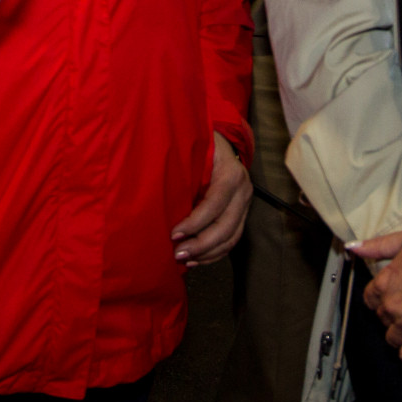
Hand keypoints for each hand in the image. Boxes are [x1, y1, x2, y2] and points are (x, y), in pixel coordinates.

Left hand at [172, 133, 250, 266]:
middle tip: (178, 254)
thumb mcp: (194, 150)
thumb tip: (155, 194)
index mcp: (231, 174)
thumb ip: (183, 169)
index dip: (194, 223)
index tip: (173, 234)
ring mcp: (245, 203)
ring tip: (185, 259)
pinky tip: (196, 259)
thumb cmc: (203, 145)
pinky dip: (214, 253)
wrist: (224, 142)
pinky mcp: (243, 213)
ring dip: (207, 253)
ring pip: (231, 237)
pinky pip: (232, 239)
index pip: (214, 204)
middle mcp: (243, 190)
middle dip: (201, 244)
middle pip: (226, 226)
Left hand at [354, 228, 401, 360]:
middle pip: (382, 318)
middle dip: (393, 314)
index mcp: (386, 281)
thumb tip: (354, 248)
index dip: (381, 298)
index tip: (392, 297)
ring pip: (392, 338)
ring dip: (401, 333)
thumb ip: (377, 246)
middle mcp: (393, 304)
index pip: (369, 299)